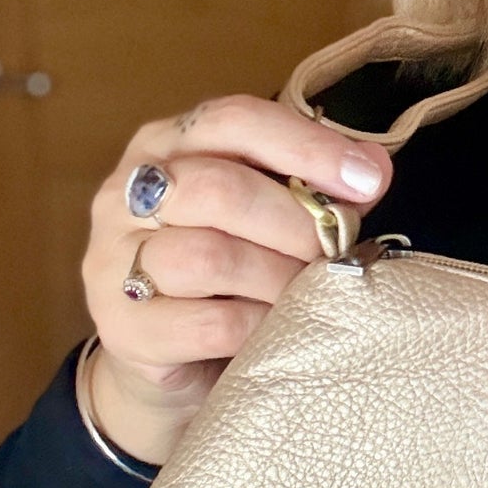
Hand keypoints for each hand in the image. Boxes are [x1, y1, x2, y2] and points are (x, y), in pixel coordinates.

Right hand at [81, 95, 392, 464]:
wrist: (170, 367)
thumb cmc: (227, 280)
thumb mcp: (265, 222)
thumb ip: (312, 190)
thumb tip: (373, 171)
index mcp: (167, 146)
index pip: (233, 120)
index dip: (307, 147)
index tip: (367, 182)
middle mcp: (127, 193)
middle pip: (219, 188)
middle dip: (296, 224)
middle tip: (334, 254)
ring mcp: (114, 261)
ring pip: (211, 257)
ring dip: (279, 278)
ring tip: (307, 296)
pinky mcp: (126, 329)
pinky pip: (211, 324)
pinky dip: (261, 327)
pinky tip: (279, 331)